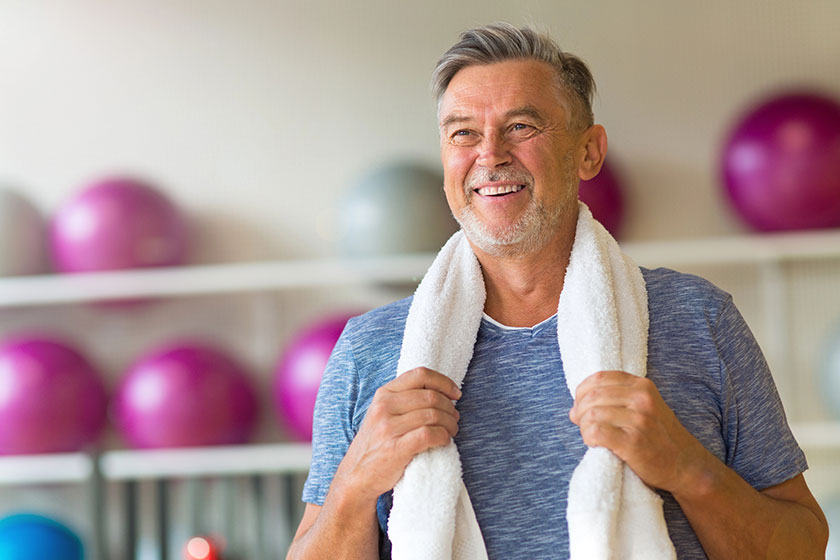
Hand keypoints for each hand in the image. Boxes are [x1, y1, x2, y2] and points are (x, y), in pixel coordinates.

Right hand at [331, 367, 461, 504]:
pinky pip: (430, 435)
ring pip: (433, 415)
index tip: (455, 393)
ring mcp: (388, 428)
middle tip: (454, 418)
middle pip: (431, 396)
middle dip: (450, 407)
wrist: (356, 475)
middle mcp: (384, 407)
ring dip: (450, 424)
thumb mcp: (382, 413)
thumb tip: (441, 392)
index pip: (420, 375)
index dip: (444, 382)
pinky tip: (444, 441)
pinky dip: (443, 437)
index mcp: (384, 394)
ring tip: (451, 431)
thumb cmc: (376, 443)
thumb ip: (404, 399)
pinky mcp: (396, 449)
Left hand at [568, 370, 707, 492]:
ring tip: (591, 437)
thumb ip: (612, 403)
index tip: (582, 406)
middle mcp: (641, 399)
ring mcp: (639, 420)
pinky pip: (596, 432)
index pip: (598, 378)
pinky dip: (589, 438)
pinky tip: (595, 444)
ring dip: (584, 427)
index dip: (582, 392)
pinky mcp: (633, 442)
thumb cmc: (659, 438)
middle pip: (592, 395)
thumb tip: (573, 411)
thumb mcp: (643, 409)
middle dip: (581, 412)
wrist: (686, 465)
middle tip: (585, 426)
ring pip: (591, 414)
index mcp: (642, 386)